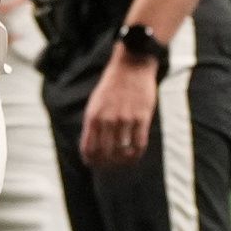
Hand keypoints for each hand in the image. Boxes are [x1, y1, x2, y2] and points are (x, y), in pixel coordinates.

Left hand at [81, 48, 159, 168]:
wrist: (131, 66)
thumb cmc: (112, 84)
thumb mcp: (95, 101)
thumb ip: (94, 122)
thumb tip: (92, 145)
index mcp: (93, 115)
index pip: (88, 147)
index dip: (90, 160)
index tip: (94, 164)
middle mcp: (107, 119)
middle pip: (105, 153)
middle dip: (106, 163)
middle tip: (110, 164)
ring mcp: (125, 119)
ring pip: (122, 151)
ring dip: (122, 160)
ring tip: (122, 160)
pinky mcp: (141, 118)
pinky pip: (139, 144)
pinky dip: (136, 154)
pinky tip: (135, 154)